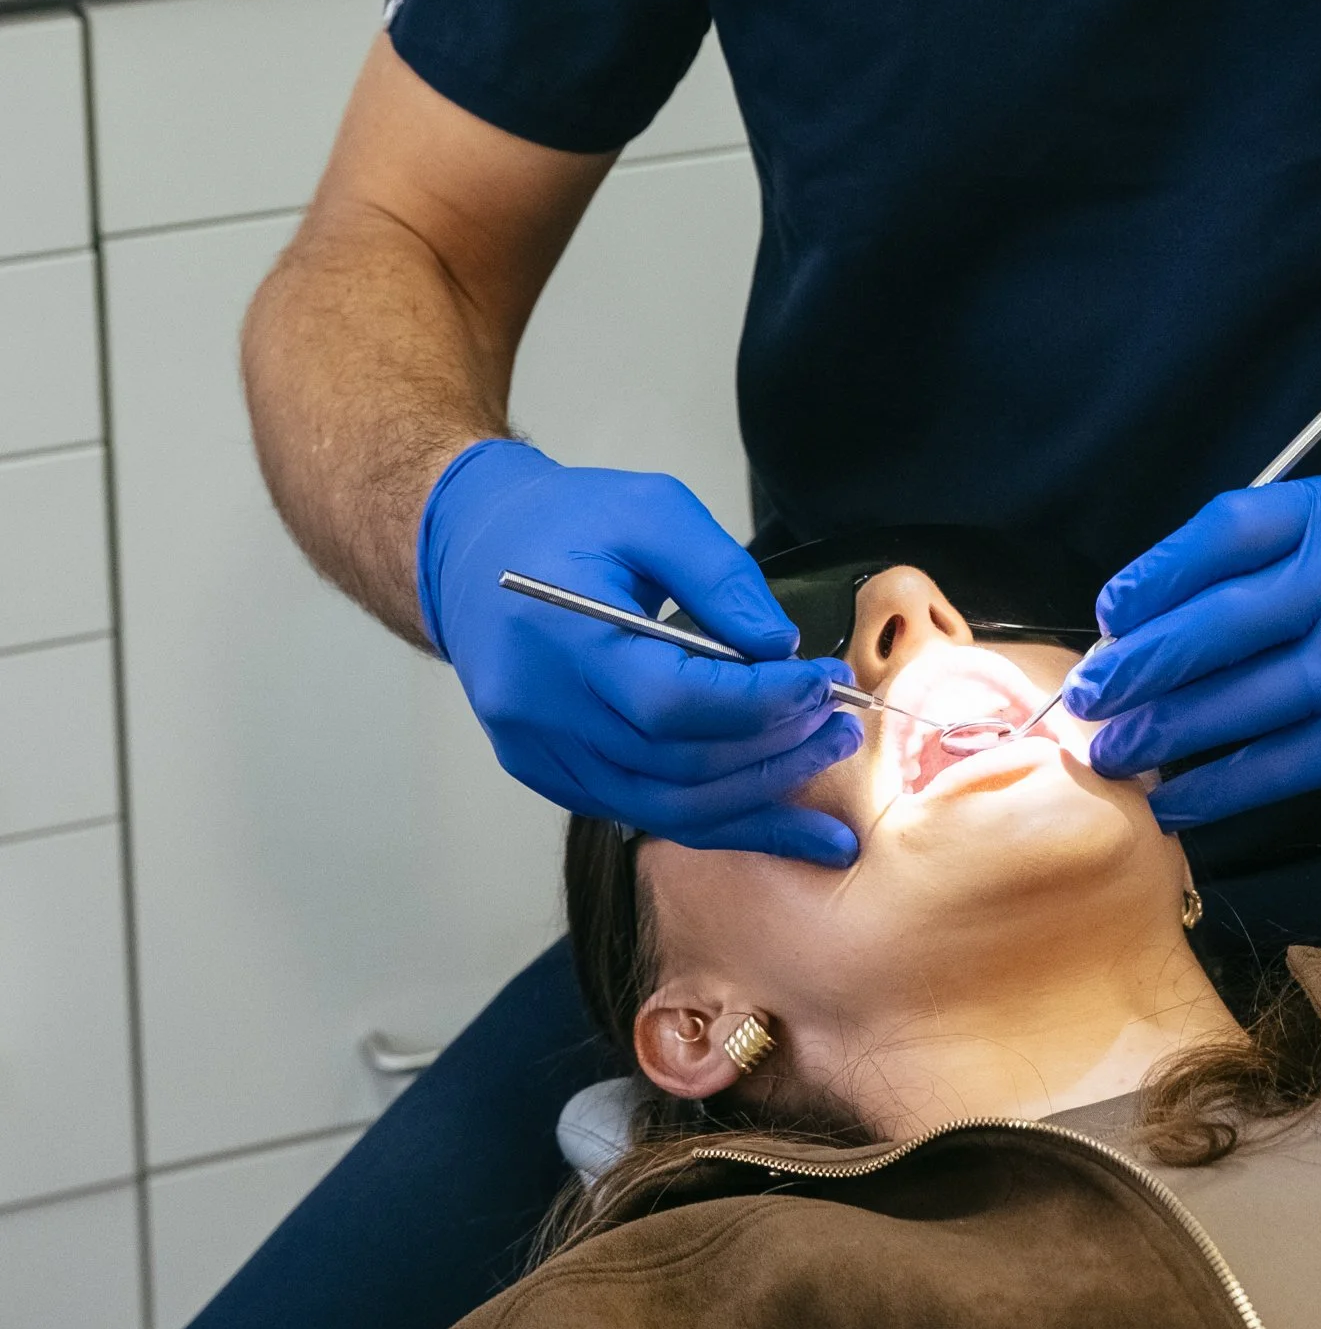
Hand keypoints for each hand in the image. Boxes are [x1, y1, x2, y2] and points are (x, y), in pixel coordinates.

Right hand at [418, 441, 860, 864]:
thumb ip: (718, 575)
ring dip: (757, 800)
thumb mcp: (650, 509)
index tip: (826, 680)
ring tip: (827, 775)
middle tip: (843, 728)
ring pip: (663, 807)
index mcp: (560, 639)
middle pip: (676, 764)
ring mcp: (538, 753)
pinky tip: (779, 819)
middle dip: (774, 752)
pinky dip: (716, 818)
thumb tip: (779, 647)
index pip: (675, 700)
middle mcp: (541, 713)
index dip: (762, 702)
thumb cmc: (566, 521)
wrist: (471, 552)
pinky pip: (641, 811)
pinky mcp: (546, 772)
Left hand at [1072, 475, 1320, 827]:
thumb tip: (1129, 630)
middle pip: (1231, 618)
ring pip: (1252, 696)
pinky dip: (1220, 784)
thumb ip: (1249, 571)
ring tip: (1114, 751)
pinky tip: (1175, 800)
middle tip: (1089, 695)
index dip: (1159, 572)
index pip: (1231, 529)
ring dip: (1170, 729)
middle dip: (1146, 662)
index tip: (1109, 613)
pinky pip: (1285, 760)